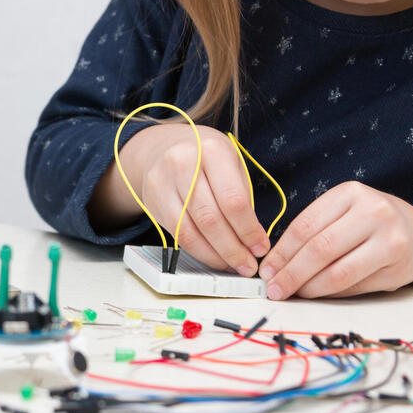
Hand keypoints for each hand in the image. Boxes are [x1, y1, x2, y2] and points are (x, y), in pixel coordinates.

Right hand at [132, 123, 269, 274]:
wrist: (162, 147)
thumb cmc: (205, 157)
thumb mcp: (230, 162)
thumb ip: (242, 196)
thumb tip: (253, 240)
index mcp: (211, 150)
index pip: (233, 200)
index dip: (248, 230)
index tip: (261, 247)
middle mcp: (182, 163)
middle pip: (210, 219)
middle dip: (233, 249)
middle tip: (249, 265)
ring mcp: (162, 182)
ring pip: (190, 231)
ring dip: (215, 255)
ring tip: (233, 265)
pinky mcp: (151, 200)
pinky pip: (177, 235)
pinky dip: (198, 251)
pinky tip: (213, 256)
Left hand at [259, 181, 412, 298]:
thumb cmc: (368, 222)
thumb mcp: (341, 211)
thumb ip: (312, 230)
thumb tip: (276, 263)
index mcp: (349, 193)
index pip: (305, 226)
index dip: (281, 251)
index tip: (266, 269)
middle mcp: (372, 213)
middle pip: (319, 249)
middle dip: (291, 272)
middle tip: (274, 287)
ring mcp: (389, 240)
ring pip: (337, 271)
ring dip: (309, 287)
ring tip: (292, 293)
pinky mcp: (397, 266)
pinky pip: (354, 285)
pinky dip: (329, 292)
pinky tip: (316, 293)